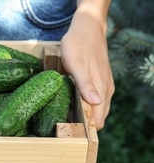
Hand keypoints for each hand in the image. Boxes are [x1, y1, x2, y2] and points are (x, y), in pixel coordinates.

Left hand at [60, 8, 114, 129]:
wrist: (87, 27)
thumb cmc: (78, 44)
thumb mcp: (76, 64)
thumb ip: (85, 84)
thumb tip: (95, 104)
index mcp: (101, 89)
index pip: (98, 120)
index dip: (85, 129)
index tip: (68, 130)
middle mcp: (105, 91)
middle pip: (98, 118)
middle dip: (82, 125)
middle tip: (62, 123)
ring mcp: (104, 86)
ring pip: (96, 109)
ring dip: (83, 115)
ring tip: (64, 115)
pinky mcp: (100, 82)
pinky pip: (94, 100)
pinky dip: (84, 105)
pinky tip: (70, 103)